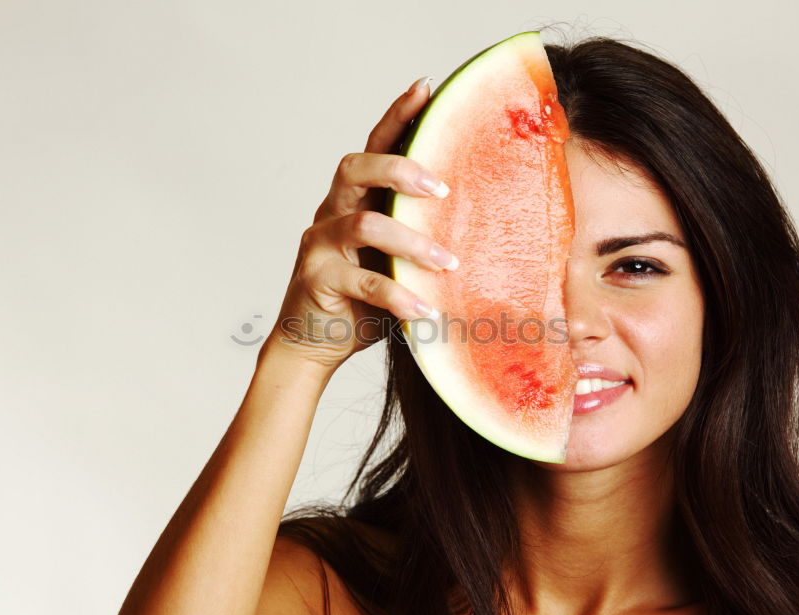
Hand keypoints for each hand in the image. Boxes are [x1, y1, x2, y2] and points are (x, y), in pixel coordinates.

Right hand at [261, 77, 458, 371]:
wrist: (315, 342)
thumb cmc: (362, 300)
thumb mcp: (394, 261)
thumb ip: (419, 237)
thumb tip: (483, 225)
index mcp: (353, 201)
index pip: (373, 147)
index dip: (396, 116)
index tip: (425, 87)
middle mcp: (331, 213)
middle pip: (355, 169)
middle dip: (400, 170)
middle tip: (442, 190)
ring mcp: (320, 245)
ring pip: (365, 225)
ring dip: (412, 241)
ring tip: (448, 263)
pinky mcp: (317, 280)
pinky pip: (363, 282)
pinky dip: (398, 294)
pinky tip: (424, 309)